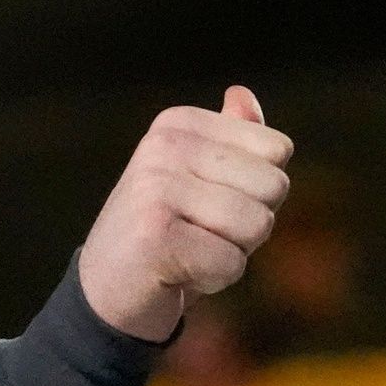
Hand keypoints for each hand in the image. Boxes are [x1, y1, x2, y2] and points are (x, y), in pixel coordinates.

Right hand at [78, 84, 293, 341]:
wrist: (107, 291)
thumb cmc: (168, 234)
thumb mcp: (202, 180)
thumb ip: (230, 140)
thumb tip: (242, 95)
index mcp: (180, 124)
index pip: (277, 151)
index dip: (258, 192)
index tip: (211, 205)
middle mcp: (165, 146)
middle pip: (275, 186)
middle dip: (250, 225)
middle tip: (200, 234)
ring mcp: (157, 188)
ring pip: (258, 225)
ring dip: (233, 253)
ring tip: (189, 251)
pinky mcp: (156, 236)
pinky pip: (232, 263)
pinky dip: (214, 280)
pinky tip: (177, 273)